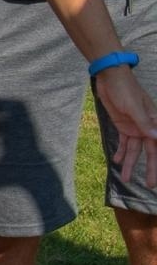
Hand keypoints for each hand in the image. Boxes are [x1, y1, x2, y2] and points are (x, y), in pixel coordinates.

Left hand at [93, 64, 156, 186]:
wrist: (111, 78)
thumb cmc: (125, 90)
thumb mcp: (134, 107)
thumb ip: (144, 123)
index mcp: (154, 122)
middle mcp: (147, 127)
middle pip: (150, 152)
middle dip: (150, 168)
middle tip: (151, 185)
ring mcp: (135, 127)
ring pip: (134, 150)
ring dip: (131, 163)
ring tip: (126, 179)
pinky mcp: (123, 125)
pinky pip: (124, 142)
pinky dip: (121, 151)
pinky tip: (118, 161)